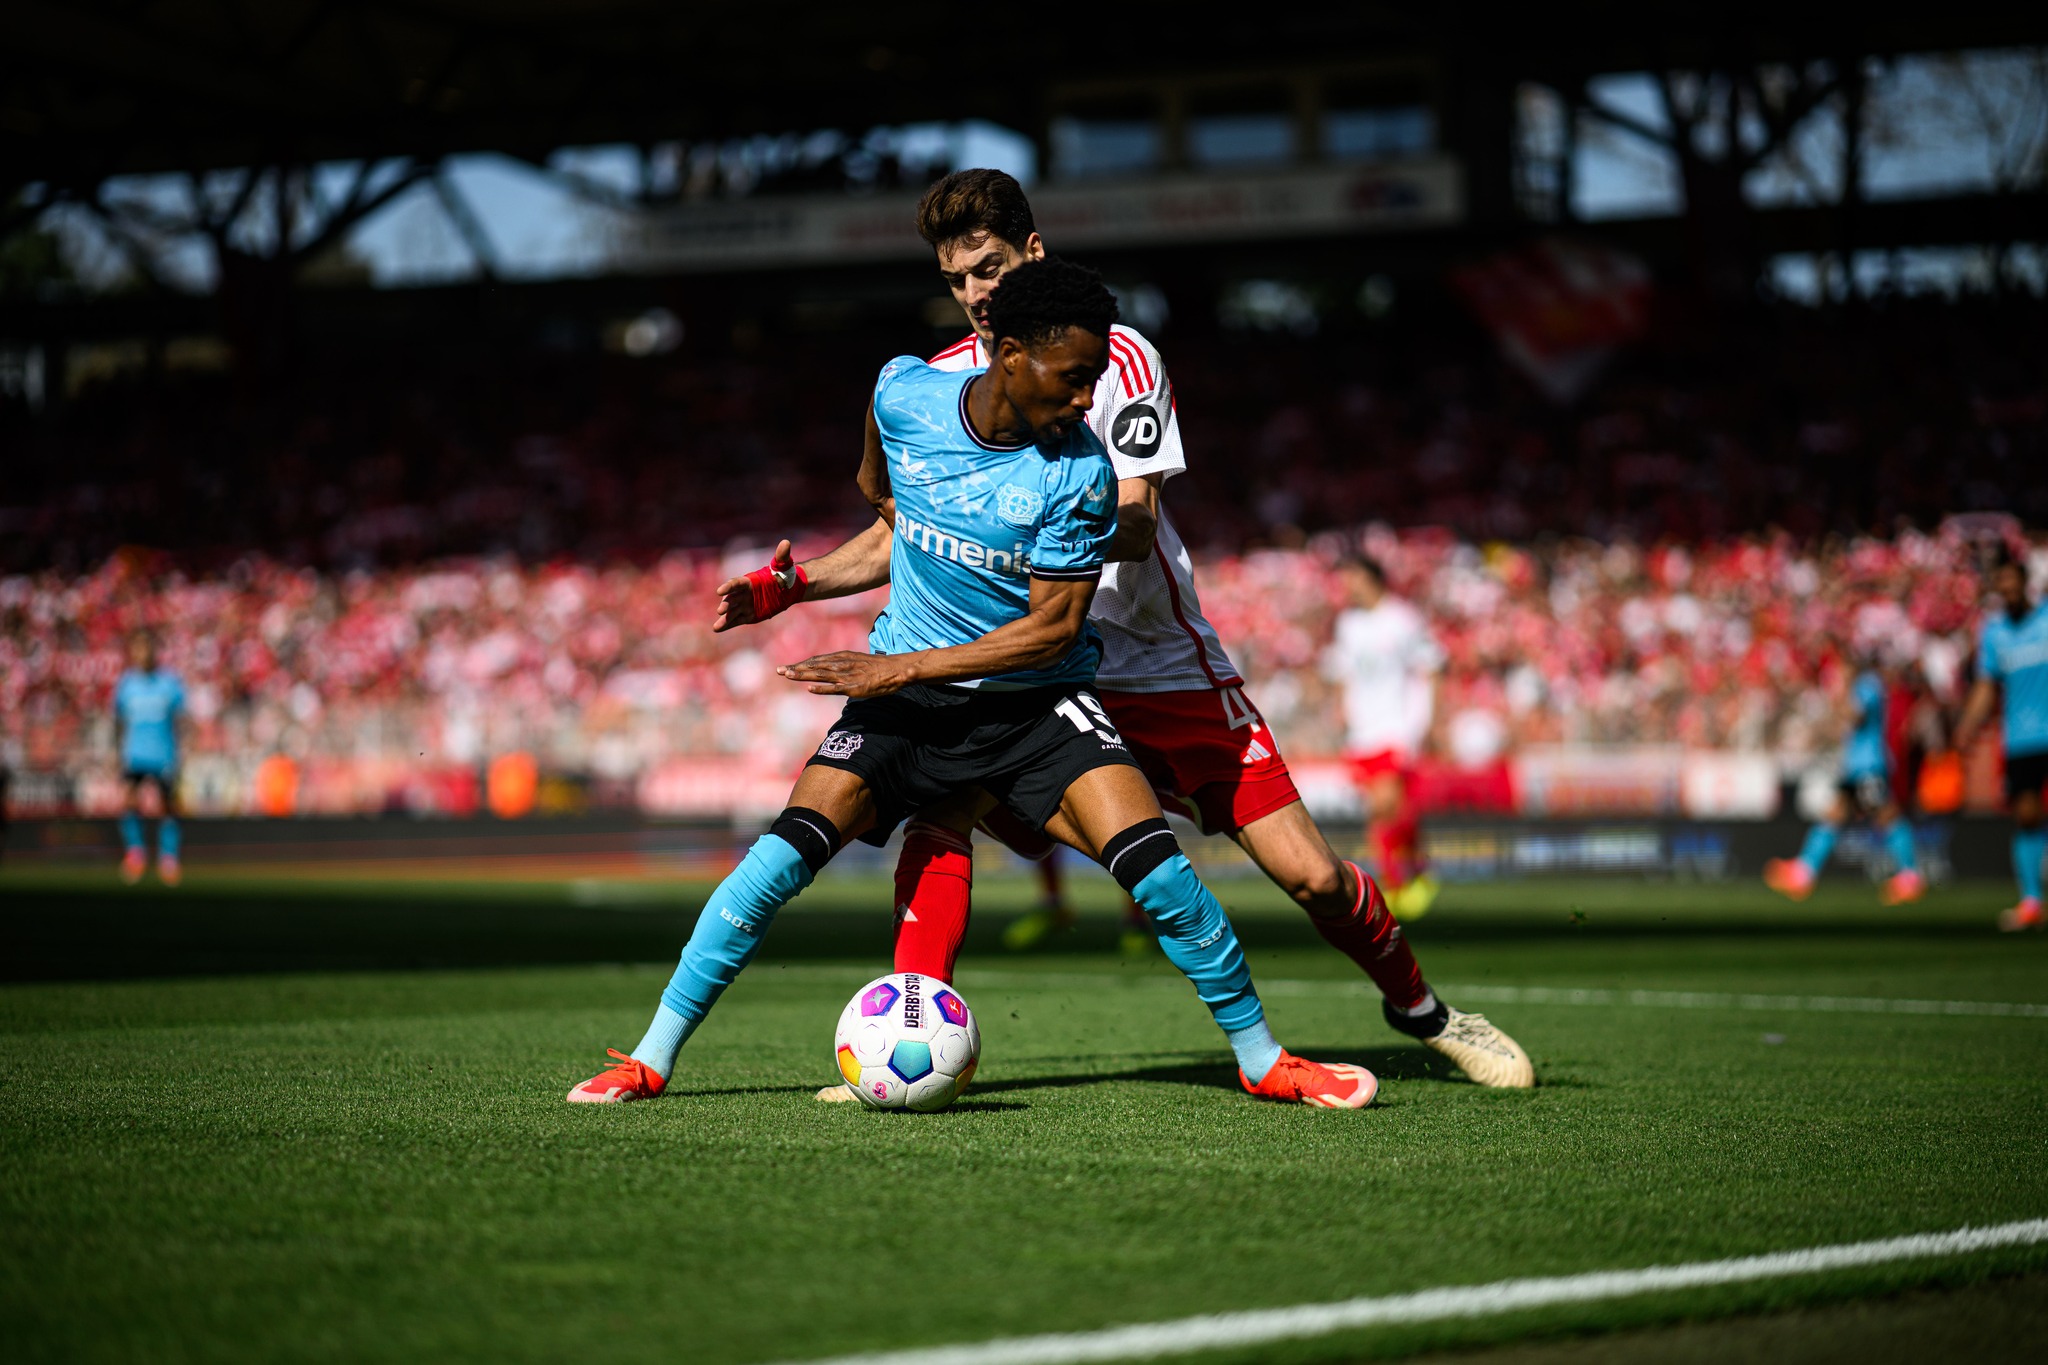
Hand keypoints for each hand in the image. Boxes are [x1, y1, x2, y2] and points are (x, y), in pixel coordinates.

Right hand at [714, 540, 802, 631]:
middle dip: (726, 604)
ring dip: (724, 618)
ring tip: (716, 626)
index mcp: (748, 581)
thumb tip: (786, 543)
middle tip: (722, 610)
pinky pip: (736, 620)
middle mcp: (743, 593)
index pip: (736, 583)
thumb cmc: (783, 575)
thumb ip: (782, 556)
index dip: (728, 587)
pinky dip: (727, 625)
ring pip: (732, 612)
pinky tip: (717, 629)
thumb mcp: (784, 565)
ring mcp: (744, 605)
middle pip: (732, 599)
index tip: (719, 591)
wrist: (787, 589)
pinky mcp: (747, 615)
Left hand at [777, 651, 913, 697]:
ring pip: (820, 675)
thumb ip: (845, 665)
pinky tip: (810, 688)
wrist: (896, 670)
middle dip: (796, 668)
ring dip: (803, 675)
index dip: (801, 664)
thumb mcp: (858, 662)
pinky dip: (822, 688)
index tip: (787, 668)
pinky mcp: (854, 687)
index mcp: (842, 657)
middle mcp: (842, 664)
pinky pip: (835, 688)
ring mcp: (847, 675)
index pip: (817, 661)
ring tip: (787, 675)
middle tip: (778, 671)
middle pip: (814, 666)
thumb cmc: (879, 668)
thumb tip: (833, 671)